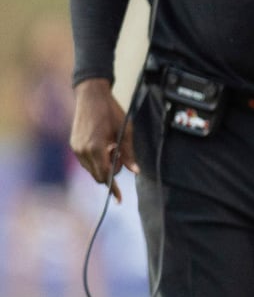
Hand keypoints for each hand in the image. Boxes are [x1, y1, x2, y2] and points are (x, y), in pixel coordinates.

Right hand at [70, 79, 137, 202]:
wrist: (91, 96)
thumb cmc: (111, 112)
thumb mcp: (125, 131)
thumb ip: (129, 153)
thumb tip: (136, 171)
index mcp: (96, 148)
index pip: (105, 175)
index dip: (113, 188)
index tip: (119, 199)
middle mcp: (83, 151)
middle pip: (98, 176)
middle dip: (111, 172)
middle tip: (119, 154)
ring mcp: (76, 148)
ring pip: (91, 170)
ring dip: (103, 165)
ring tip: (112, 147)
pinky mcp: (74, 145)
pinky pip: (86, 161)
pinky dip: (96, 160)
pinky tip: (104, 146)